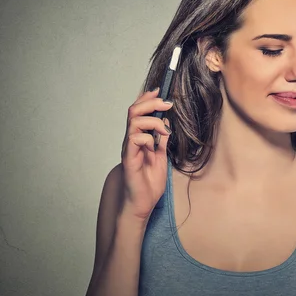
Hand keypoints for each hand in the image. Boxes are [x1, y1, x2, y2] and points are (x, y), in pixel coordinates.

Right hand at [119, 87, 172, 221]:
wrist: (143, 203)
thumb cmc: (149, 182)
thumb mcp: (162, 157)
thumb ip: (162, 141)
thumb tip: (166, 124)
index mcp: (139, 138)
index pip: (139, 112)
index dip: (147, 99)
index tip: (160, 91)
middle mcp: (131, 140)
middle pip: (134, 111)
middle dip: (150, 102)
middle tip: (167, 103)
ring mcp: (129, 149)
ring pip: (134, 122)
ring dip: (152, 121)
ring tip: (165, 131)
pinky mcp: (129, 159)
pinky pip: (134, 139)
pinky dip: (147, 138)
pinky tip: (154, 147)